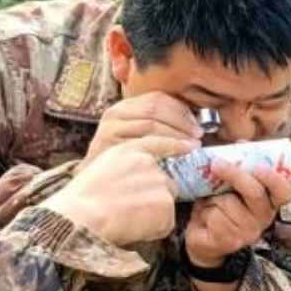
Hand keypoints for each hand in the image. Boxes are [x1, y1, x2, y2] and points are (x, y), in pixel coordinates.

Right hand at [40, 137, 194, 245]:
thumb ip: (126, 166)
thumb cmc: (82, 200)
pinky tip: (133, 227)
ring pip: (166, 204)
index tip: (192, 146)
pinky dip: (154, 230)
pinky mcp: (165, 204)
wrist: (81, 216)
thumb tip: (143, 180)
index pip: (159, 142)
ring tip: (127, 218)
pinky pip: (165, 224)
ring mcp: (159, 182)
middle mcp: (148, 162)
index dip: (177, 145)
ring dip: (153, 215)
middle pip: (166, 182)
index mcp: (129, 149)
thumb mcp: (102, 167)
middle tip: (129, 209)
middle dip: (155, 198)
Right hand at [85, 92, 203, 161]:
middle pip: (155, 108)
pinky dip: (168, 145)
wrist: (92, 192)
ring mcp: (111, 129)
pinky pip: (146, 141)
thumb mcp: (133, 142)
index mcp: (122, 108)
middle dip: (181, 120)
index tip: (197, 124)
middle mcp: (114, 114)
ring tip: (193, 146)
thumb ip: (154, 130)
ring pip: (151, 123)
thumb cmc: (120, 169)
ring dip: (177, 133)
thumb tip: (191, 126)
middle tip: (198, 135)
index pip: (156, 98)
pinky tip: (181, 154)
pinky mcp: (111, 145)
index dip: (180, 110)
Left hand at [184, 157, 290, 267]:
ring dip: (214, 198)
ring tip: (210, 201)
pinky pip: (216, 219)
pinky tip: (206, 217)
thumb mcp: (230, 184)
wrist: (204, 238)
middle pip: (254, 193)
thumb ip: (240, 165)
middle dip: (235, 175)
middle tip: (217, 163)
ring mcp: (247, 232)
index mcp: (269, 201)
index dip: (275, 179)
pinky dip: (205, 213)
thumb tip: (242, 142)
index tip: (258, 167)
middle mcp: (263, 217)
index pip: (284, 192)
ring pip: (230, 204)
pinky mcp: (229, 242)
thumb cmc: (220, 206)